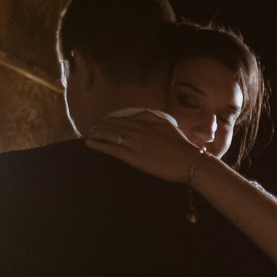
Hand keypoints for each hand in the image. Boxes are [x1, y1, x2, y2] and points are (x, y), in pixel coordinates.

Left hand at [82, 111, 206, 183]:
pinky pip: (111, 149)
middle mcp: (138, 131)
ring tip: (88, 135)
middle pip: (113, 126)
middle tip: (91, 129)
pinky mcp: (133, 157)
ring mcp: (135, 144)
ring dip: (96, 134)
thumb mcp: (167, 125)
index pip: (122, 119)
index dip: (110, 121)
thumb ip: (151, 117)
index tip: (102, 122)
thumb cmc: (181, 146)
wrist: (189, 162)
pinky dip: (99, 145)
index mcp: (146, 123)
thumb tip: (136, 114)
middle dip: (100, 127)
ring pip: (110, 136)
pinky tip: (89, 143)